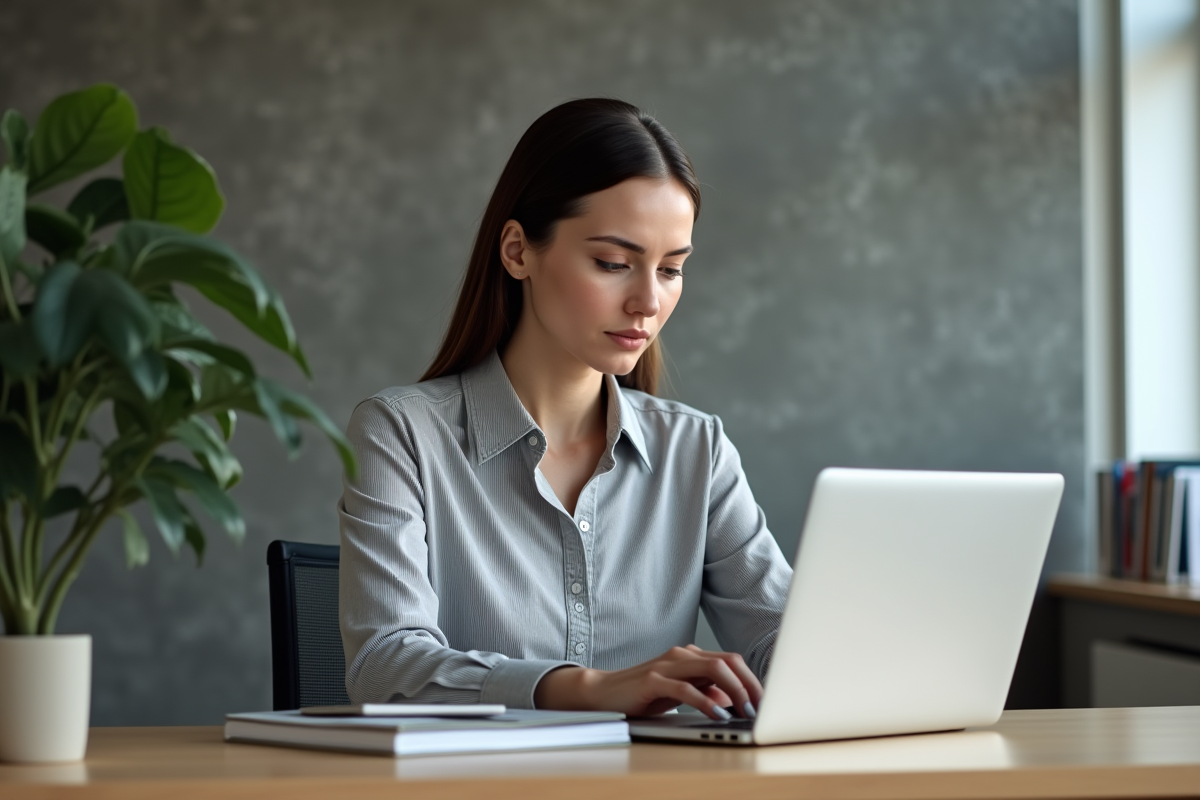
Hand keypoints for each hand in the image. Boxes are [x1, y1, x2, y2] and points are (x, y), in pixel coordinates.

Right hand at [533, 645, 762, 720]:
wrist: (604, 693)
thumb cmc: (644, 694)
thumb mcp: (681, 693)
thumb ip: (705, 691)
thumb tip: (732, 698)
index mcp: (691, 656)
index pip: (731, 661)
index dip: (751, 679)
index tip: (764, 700)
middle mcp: (682, 655)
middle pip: (728, 661)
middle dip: (749, 684)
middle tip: (760, 707)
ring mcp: (668, 665)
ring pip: (713, 669)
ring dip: (734, 691)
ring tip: (744, 710)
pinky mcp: (654, 680)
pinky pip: (686, 688)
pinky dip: (706, 701)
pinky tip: (716, 714)